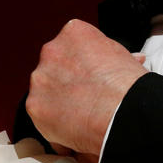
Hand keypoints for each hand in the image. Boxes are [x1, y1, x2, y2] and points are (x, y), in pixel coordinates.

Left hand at [27, 20, 147, 157]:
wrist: (121, 111)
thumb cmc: (128, 85)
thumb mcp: (126, 59)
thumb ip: (113, 58)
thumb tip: (128, 60)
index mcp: (74, 33)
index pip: (73, 44)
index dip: (85, 63)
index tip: (93, 75)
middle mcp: (52, 51)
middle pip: (55, 66)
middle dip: (68, 81)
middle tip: (88, 97)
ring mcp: (41, 78)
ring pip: (46, 91)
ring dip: (59, 102)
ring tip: (84, 116)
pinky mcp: (34, 105)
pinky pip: (43, 116)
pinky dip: (55, 125)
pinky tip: (75, 129)